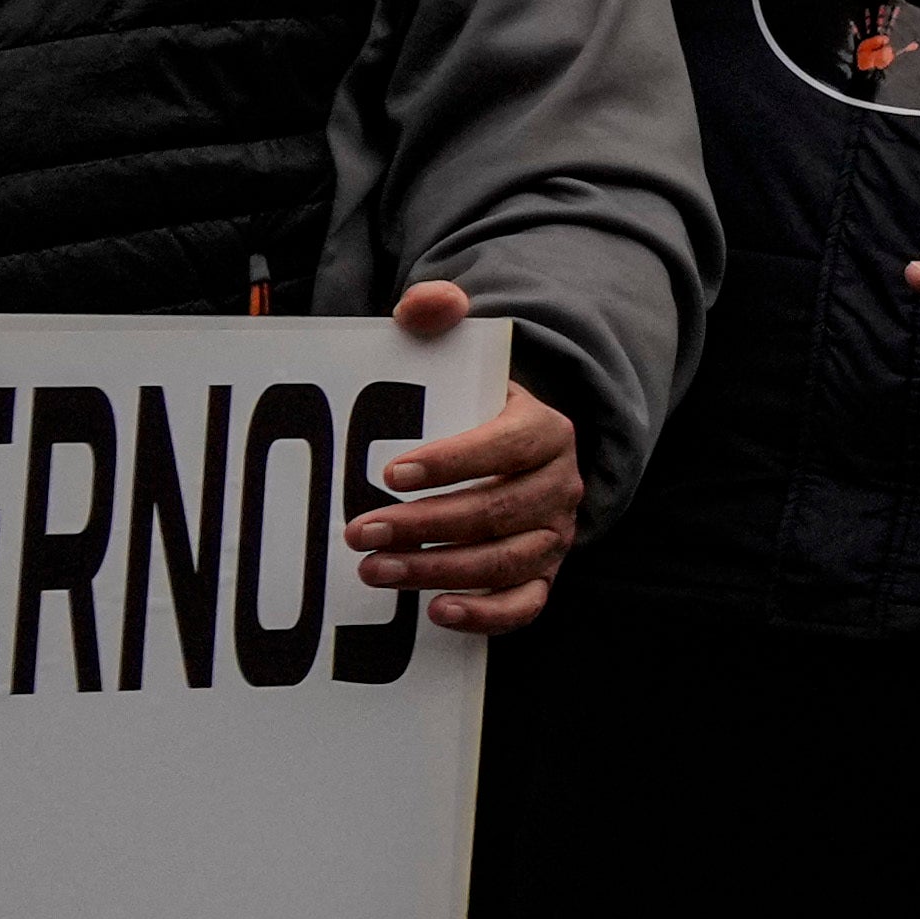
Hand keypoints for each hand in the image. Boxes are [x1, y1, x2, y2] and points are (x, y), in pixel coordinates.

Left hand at [355, 280, 582, 631]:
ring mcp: (555, 535)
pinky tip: (436, 612)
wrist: (511, 451)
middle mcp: (560, 486)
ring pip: (505, 560)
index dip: (452, 462)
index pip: (506, 446)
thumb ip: (437, 315)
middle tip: (359, 532)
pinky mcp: (542, 575)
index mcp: (546, 429)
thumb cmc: (469, 405)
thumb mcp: (457, 354)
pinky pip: (525, 604)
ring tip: (374, 570)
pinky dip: (487, 615)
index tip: (391, 472)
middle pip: (497, 512)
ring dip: (438, 570)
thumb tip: (427, 303)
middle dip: (424, 525)